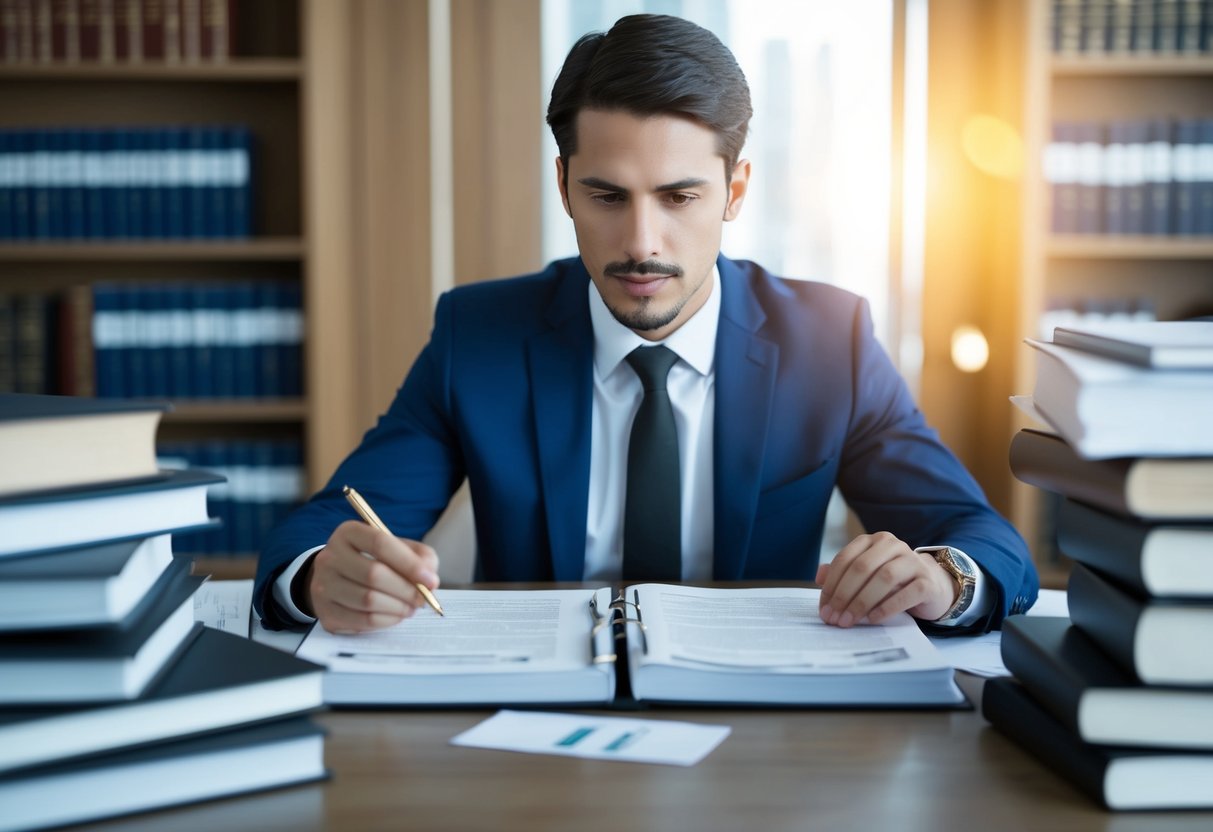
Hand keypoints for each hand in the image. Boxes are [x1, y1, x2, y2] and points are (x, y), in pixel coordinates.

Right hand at [302, 520, 440, 633]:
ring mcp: (323, 586)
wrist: (338, 580)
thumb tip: (429, 580)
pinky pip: (362, 620)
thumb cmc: (376, 561)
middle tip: (423, 599)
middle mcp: (330, 557)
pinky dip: (387, 621)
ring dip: (398, 607)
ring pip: (368, 600)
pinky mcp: (326, 612)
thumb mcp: (399, 549)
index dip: (409, 564)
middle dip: (406, 589)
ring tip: (411, 607)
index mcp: (349, 533)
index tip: (431, 580)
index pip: (380, 543)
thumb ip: (420, 557)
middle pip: (374, 574)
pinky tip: (396, 615)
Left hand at [815, 532, 956, 626]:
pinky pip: (906, 593)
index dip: (832, 584)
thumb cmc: (892, 582)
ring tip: (849, 620)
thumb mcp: (866, 576)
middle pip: (862, 567)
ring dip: (862, 602)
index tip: (824, 608)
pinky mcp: (927, 581)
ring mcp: (912, 561)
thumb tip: (819, 577)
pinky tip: (873, 619)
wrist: (931, 587)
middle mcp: (893, 545)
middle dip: (844, 595)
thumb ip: (842, 573)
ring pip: (884, 578)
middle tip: (834, 617)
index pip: (846, 559)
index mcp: (873, 541)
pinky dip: (887, 607)